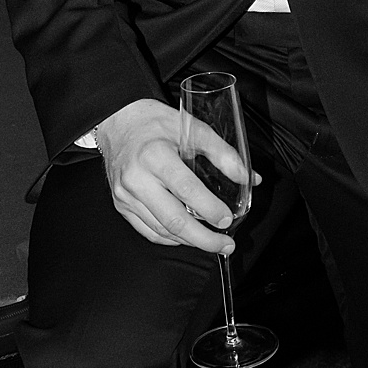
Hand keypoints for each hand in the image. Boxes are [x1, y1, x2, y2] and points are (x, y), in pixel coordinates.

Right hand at [93, 97, 252, 254]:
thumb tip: (249, 178)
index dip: (209, 208)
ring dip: (188, 241)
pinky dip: (169, 238)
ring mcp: (125, 195)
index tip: (227, 219)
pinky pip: (147, 230)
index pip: (186, 189)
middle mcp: (136, 179)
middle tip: (225, 245)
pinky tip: (187, 238)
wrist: (118, 122)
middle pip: (172, 219)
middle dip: (203, 238)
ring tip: (212, 243)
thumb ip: (223, 154)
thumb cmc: (155, 123)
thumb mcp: (193, 128)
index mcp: (155, 156)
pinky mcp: (121, 205)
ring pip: (160, 230)